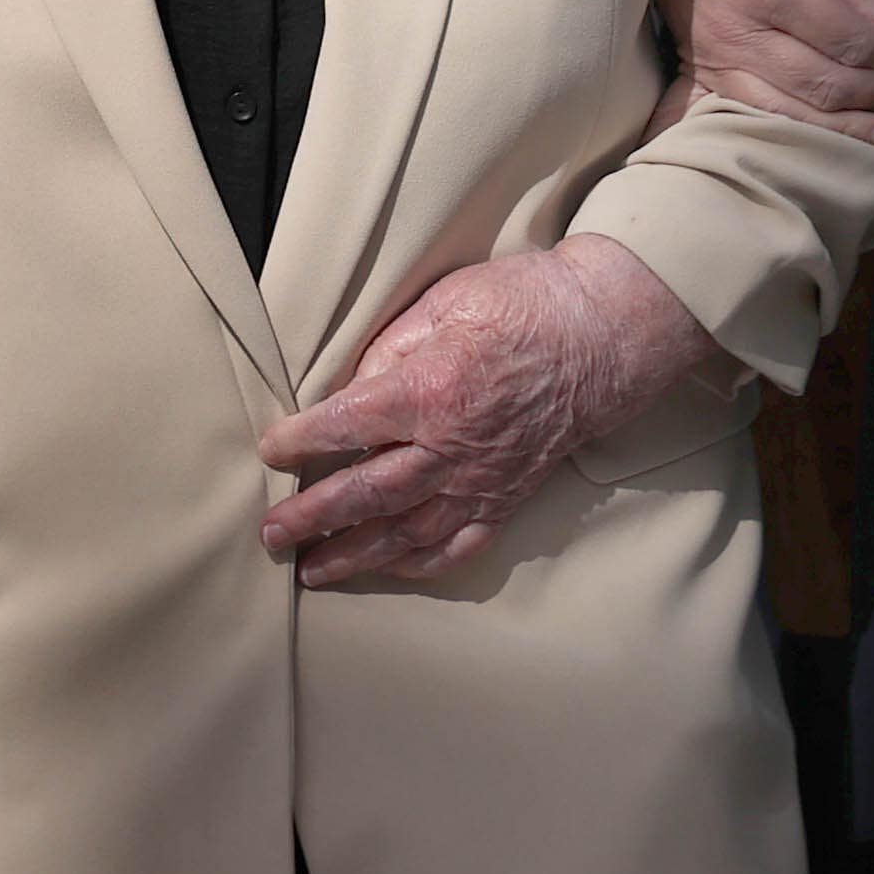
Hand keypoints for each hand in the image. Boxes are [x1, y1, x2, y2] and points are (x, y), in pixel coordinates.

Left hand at [253, 237, 719, 585]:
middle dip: (311, 517)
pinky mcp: (507, 497)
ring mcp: (481, 480)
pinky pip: (457, 545)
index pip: (345, 425)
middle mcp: (451, 447)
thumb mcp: (446, 302)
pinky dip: (419, 564)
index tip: (270, 449)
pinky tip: (389, 570)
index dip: (300, 440)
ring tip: (312, 571)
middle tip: (271, 533)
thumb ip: (390, 349)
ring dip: (354, 555)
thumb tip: (349, 390)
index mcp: (430, 390)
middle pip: (365, 494)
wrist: (603, 334)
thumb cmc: (525, 303)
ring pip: (405, 534)